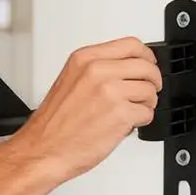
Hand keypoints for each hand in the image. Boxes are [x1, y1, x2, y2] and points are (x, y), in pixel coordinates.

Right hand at [11, 37, 161, 183]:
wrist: (43, 149)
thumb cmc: (54, 124)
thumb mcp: (70, 81)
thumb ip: (97, 70)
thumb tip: (125, 69)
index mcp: (85, 59)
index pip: (131, 45)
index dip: (146, 56)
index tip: (148, 64)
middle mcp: (98, 72)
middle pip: (146, 66)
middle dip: (152, 81)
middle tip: (148, 91)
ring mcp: (111, 92)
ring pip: (150, 90)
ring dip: (146, 103)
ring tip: (131, 111)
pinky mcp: (121, 114)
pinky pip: (148, 113)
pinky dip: (141, 120)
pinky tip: (126, 124)